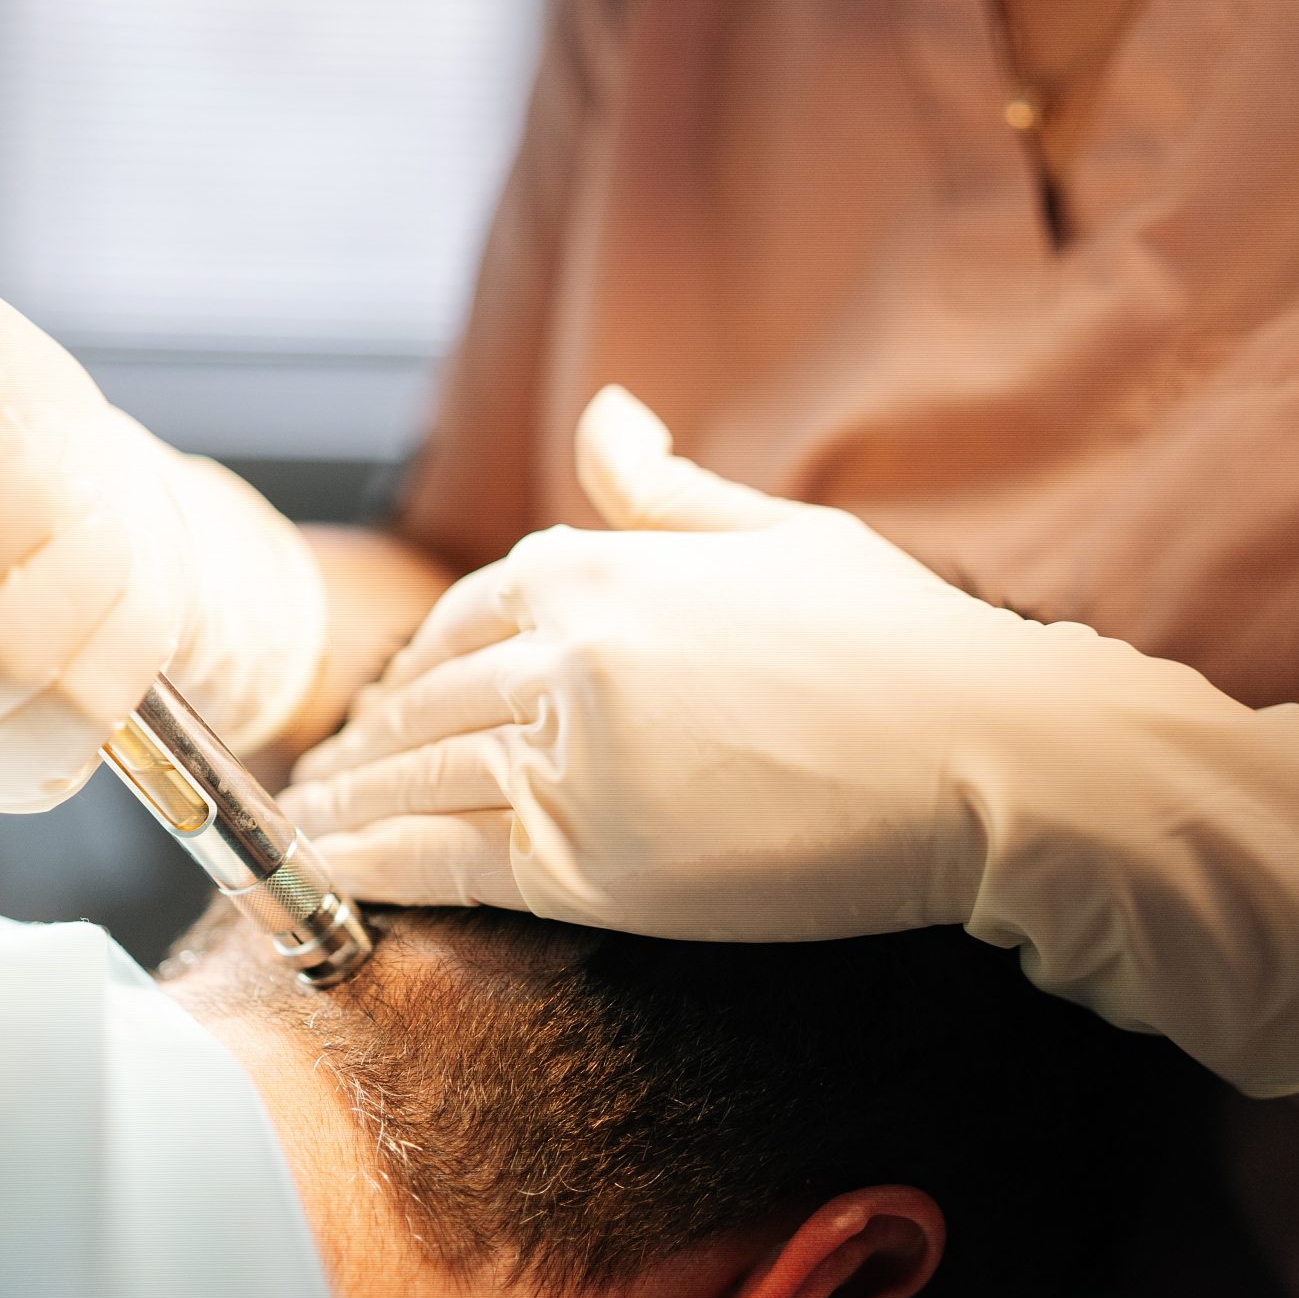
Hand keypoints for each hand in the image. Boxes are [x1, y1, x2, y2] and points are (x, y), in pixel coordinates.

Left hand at [285, 386, 1298, 1095]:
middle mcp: (568, 649)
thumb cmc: (906, 646)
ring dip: (350, 804)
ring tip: (305, 829)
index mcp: (601, 565)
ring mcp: (576, 756)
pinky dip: (373, 864)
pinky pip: (448, 859)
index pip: (464, 617)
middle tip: (318, 777)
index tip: (383, 703)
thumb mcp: (779, 535)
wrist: (993, 756)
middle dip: (365, 742)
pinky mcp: (595, 862)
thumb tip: (602, 420)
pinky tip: (325, 877)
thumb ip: (667, 491)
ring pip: (422, 779)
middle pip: (426, 701)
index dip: (412, 669)